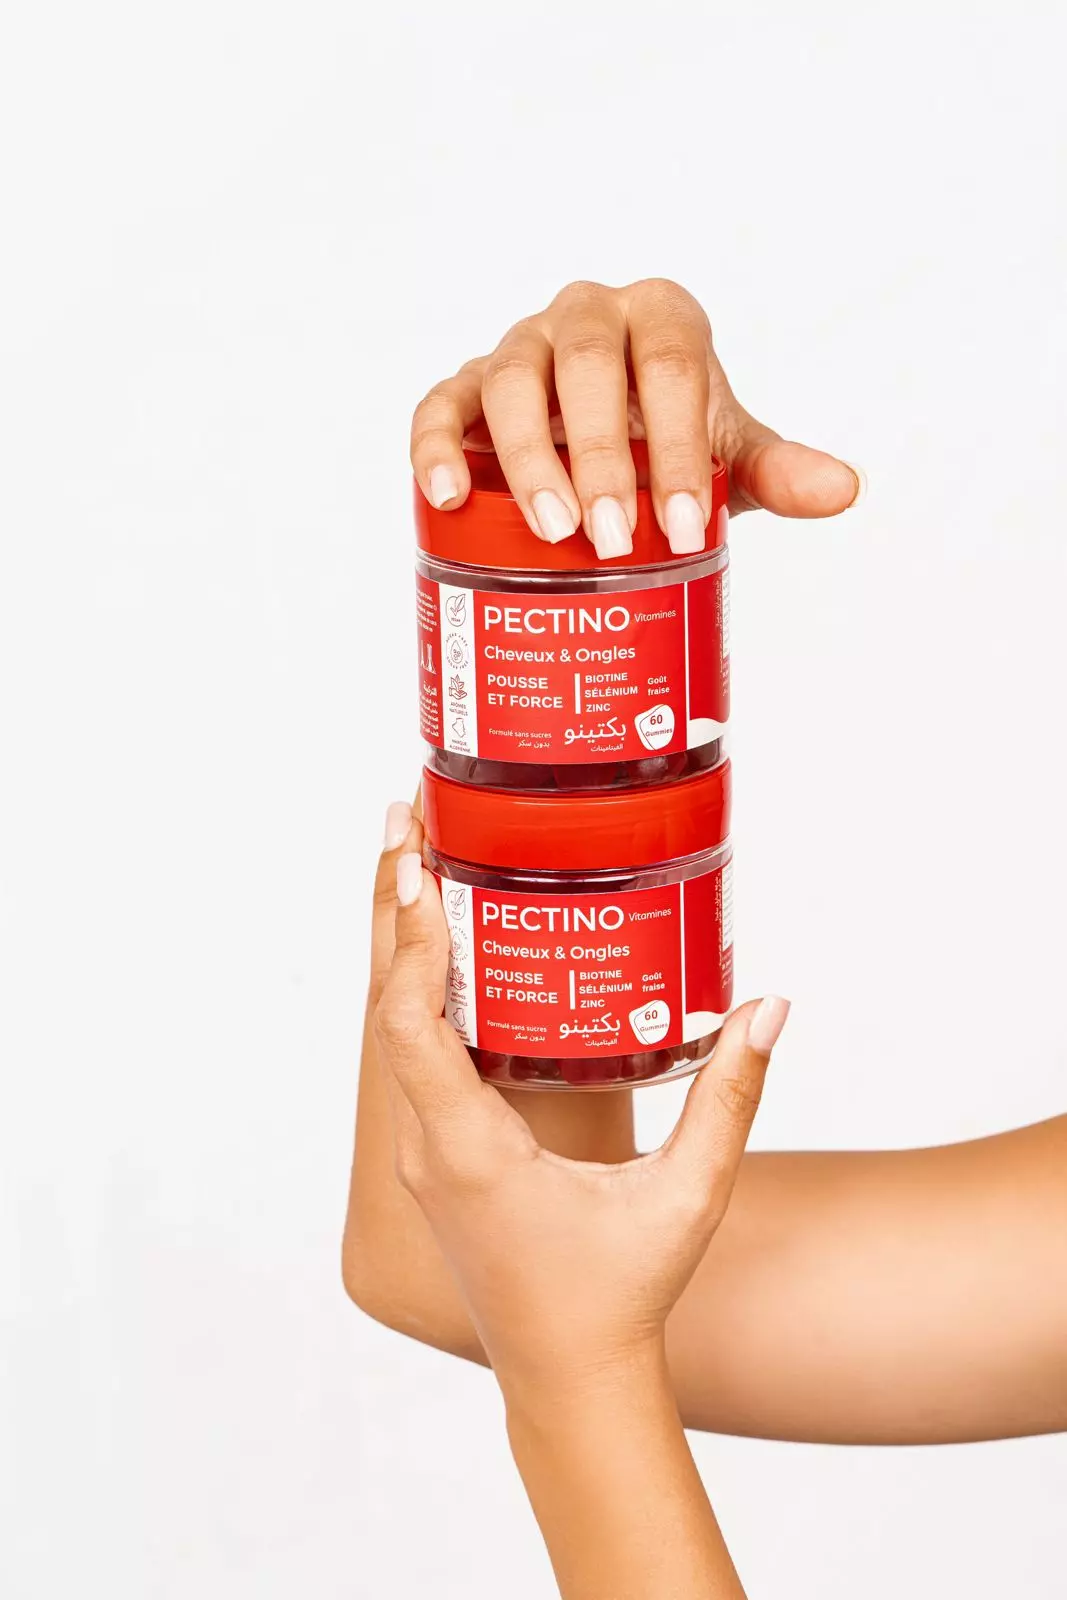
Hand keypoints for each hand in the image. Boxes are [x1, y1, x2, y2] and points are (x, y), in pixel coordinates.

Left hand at [373, 811, 789, 1396]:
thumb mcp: (687, 1198)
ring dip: (397, 942)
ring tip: (412, 856)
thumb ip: (732, 1101)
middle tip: (405, 816)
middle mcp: (428, 1148)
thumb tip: (770, 1008)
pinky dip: (416, 987)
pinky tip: (440, 943)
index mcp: (468, 1153)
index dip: (410, 946)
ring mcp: (423, 1154)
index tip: (417, 870)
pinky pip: (410, 1055)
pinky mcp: (436, 1156)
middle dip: (392, 909)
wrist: (568, 1377)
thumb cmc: (623, 1294)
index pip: (411, 1030)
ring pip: (389, 1028)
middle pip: (385, 1008)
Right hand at [410, 277, 860, 559]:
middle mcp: (586, 318)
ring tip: (552, 530)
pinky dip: (435, 446)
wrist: (608, 441)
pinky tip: (444, 496)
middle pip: (585, 365)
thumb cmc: (669, 440)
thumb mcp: (726, 452)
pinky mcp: (466, 387)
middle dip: (601, 456)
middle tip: (613, 538)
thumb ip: (775, 469)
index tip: (685, 527)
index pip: (670, 365)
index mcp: (660, 320)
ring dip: (527, 456)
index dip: (678, 445)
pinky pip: (440, 404)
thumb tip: (844, 490)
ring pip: (509, 380)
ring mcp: (521, 347)